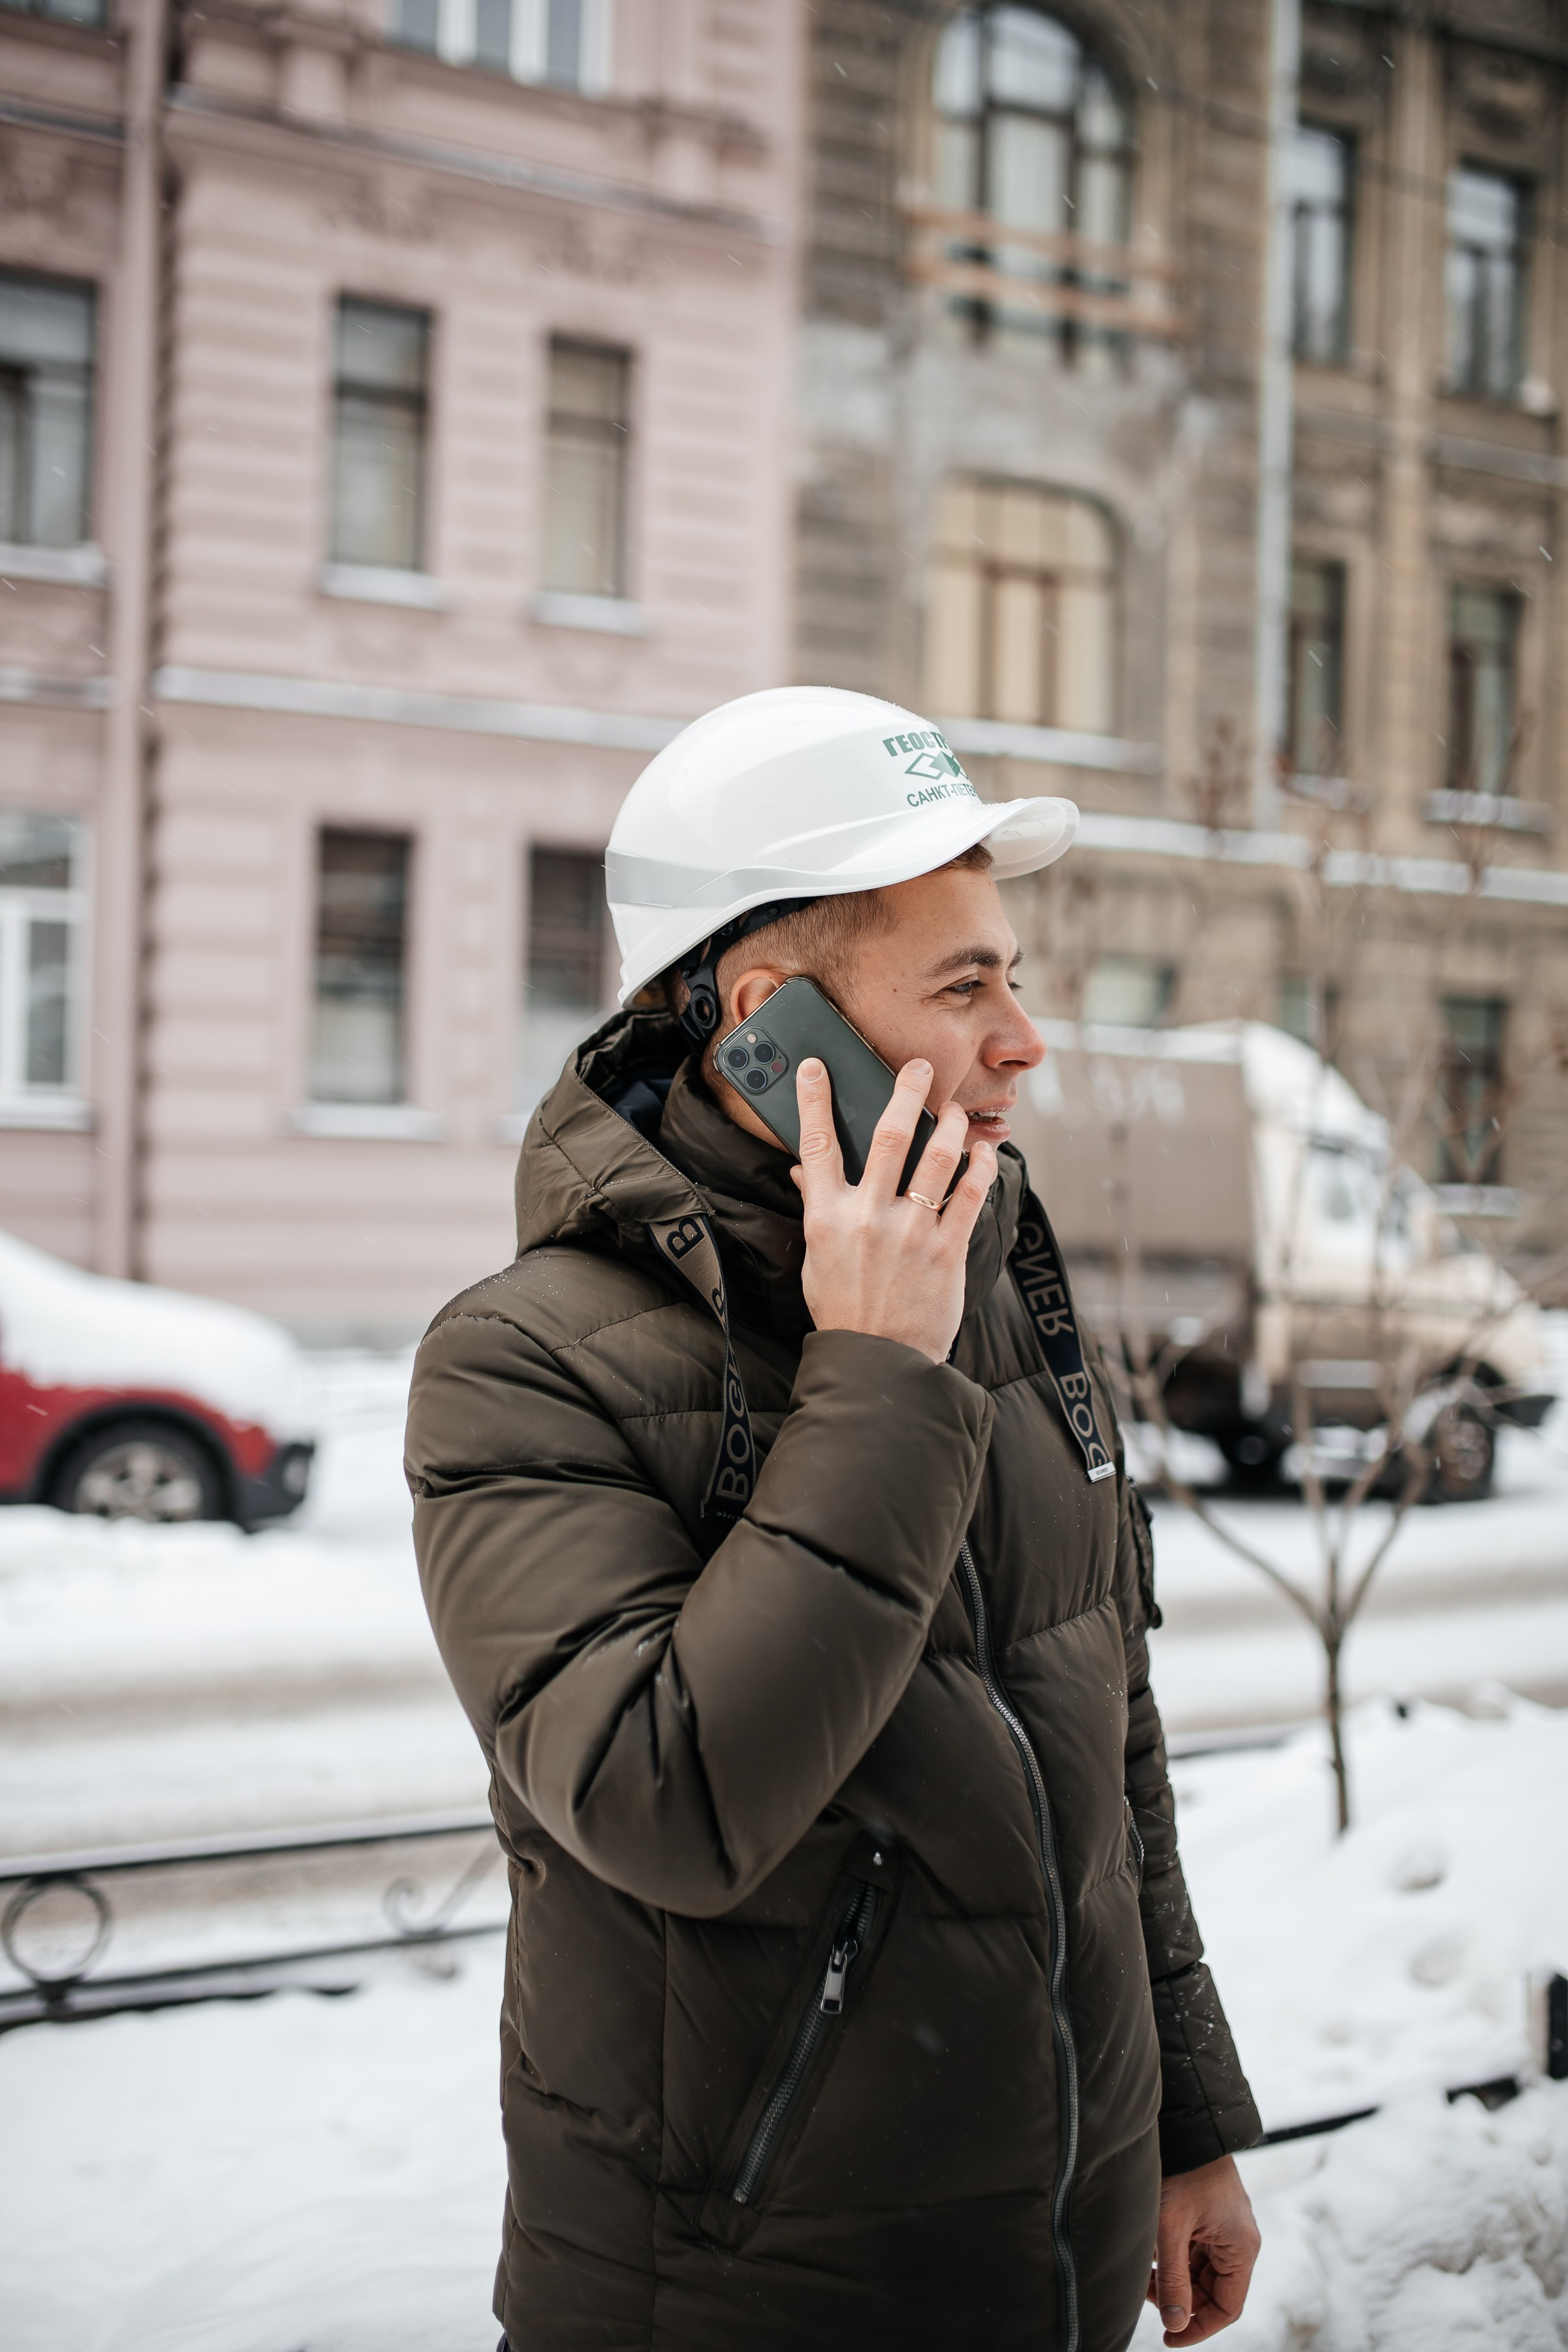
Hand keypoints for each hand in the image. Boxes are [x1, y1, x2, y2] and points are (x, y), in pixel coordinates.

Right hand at [791, 1056, 995, 1364]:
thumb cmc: (845, 1310)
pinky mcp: (946, 1250)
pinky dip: (979, 1167)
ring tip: (957, 1110)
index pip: (816, 1146)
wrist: (879, 1361)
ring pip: (936, 1159)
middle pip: (887, 1137)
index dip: (814, 1101)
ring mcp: (910, 1233)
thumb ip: (816, 1210)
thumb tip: (802, 1172)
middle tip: (920, 1067)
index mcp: (828, 1218)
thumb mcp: (818, 1259)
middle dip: (905, 1094)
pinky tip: (983, 1151)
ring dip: (951, 1125)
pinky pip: (969, 1195)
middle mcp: (868, 1218)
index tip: (816, 1066)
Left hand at [1147, 2154, 1259, 2343]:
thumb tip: (1175, 2325)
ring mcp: (1224, 2231)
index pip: (1227, 2308)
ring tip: (1142, 2266)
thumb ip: (1172, 2278)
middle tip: (1145, 2290)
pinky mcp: (1209, 2219)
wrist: (1187, 2124)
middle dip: (1177, 2297)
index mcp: (1241, 2250)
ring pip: (1197, 2273)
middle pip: (1210, 2293)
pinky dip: (1170, 2257)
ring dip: (1170, 2277)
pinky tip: (1148, 2248)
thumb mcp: (1171, 2227)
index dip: (1198, 2328)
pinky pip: (1192, 2252)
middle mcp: (1239, 2243)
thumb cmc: (1183, 2171)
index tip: (1169, 2337)